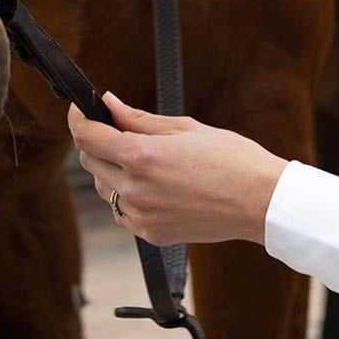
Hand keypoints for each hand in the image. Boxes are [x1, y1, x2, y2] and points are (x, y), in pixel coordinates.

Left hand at [68, 92, 287, 247]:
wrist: (259, 202)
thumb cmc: (231, 158)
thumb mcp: (184, 128)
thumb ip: (139, 119)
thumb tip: (109, 104)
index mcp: (142, 157)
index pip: (88, 136)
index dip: (78, 118)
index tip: (80, 107)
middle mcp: (135, 189)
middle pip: (91, 161)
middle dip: (97, 141)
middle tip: (118, 129)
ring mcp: (141, 216)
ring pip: (103, 188)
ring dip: (111, 169)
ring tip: (143, 159)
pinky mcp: (151, 234)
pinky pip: (122, 212)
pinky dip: (127, 196)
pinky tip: (153, 186)